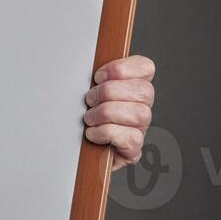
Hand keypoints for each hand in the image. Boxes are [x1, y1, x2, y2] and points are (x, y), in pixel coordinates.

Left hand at [83, 54, 155, 172]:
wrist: (75, 152)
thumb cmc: (80, 118)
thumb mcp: (85, 92)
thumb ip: (93, 78)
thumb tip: (84, 68)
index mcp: (132, 88)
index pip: (146, 67)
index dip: (122, 68)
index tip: (98, 76)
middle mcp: (141, 107)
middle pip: (144, 91)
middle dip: (109, 92)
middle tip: (89, 100)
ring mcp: (140, 129)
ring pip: (139, 113)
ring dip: (106, 113)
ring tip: (90, 118)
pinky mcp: (134, 149)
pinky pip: (130, 137)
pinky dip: (106, 132)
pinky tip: (93, 133)